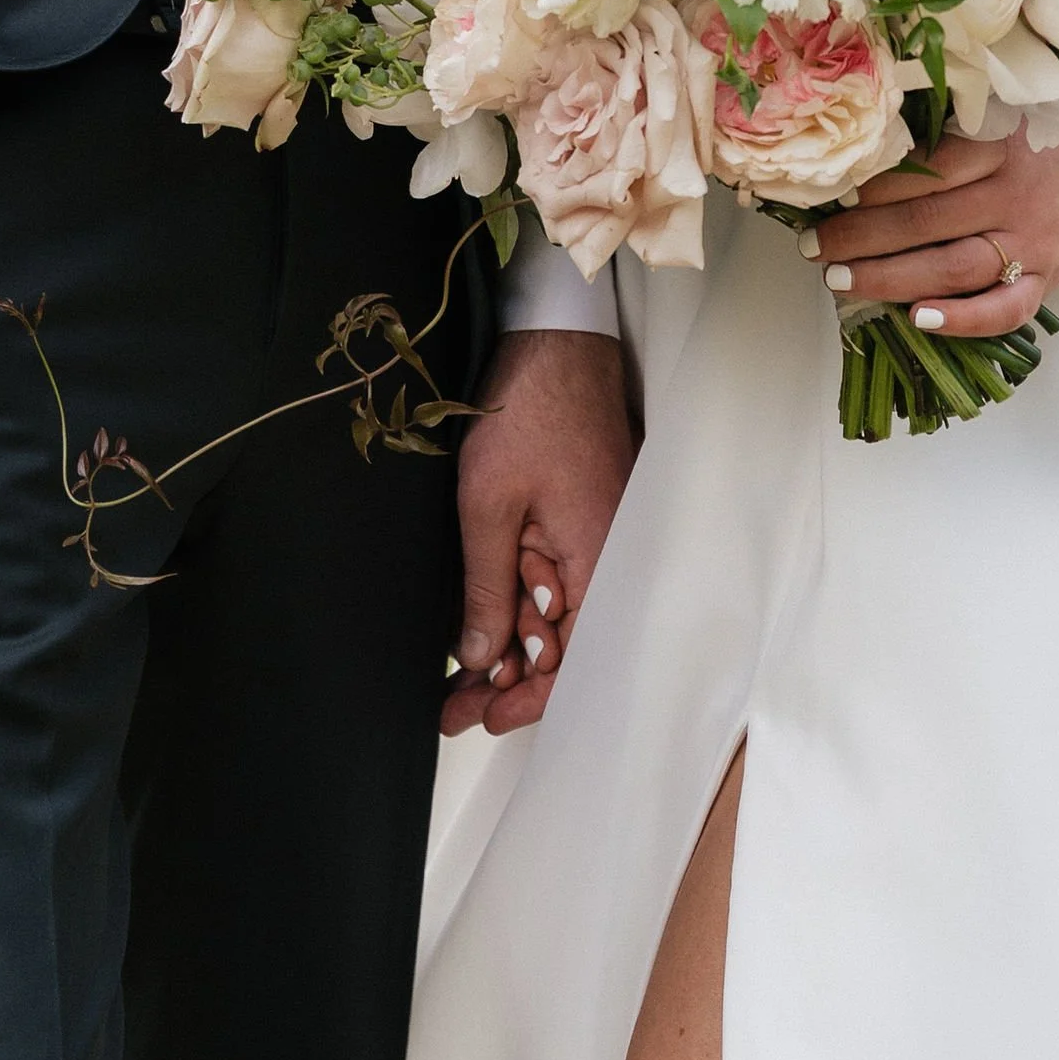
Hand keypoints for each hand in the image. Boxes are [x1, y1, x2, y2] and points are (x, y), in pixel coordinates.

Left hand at [445, 330, 633, 738]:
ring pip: (553, 612)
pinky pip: (553, 576)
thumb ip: (487, 588)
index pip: (574, 660)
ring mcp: (594, 534)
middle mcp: (606, 556)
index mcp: (597, 560)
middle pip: (562, 644)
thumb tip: (479, 660)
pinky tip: (481, 617)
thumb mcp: (490, 506)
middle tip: (452, 705)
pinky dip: (518, 601)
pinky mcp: (580, 515)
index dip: (528, 698)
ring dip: (508, 642)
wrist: (556, 341)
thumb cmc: (528, 413)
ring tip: (456, 674)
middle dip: (507, 679)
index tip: (482, 718)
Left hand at [804, 132, 1058, 334]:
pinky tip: (919, 320)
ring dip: (891, 278)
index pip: (924, 171)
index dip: (870, 188)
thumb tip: (861, 156)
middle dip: (861, 237)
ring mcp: (1032, 243)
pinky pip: (1006, 310)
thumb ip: (944, 137)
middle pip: (927, 221)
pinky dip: (963, 319)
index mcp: (995, 147)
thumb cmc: (1035, 146)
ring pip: (954, 267)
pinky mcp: (1047, 282)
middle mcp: (1013, 195)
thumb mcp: (996, 122)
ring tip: (841, 281)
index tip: (826, 197)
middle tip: (814, 248)